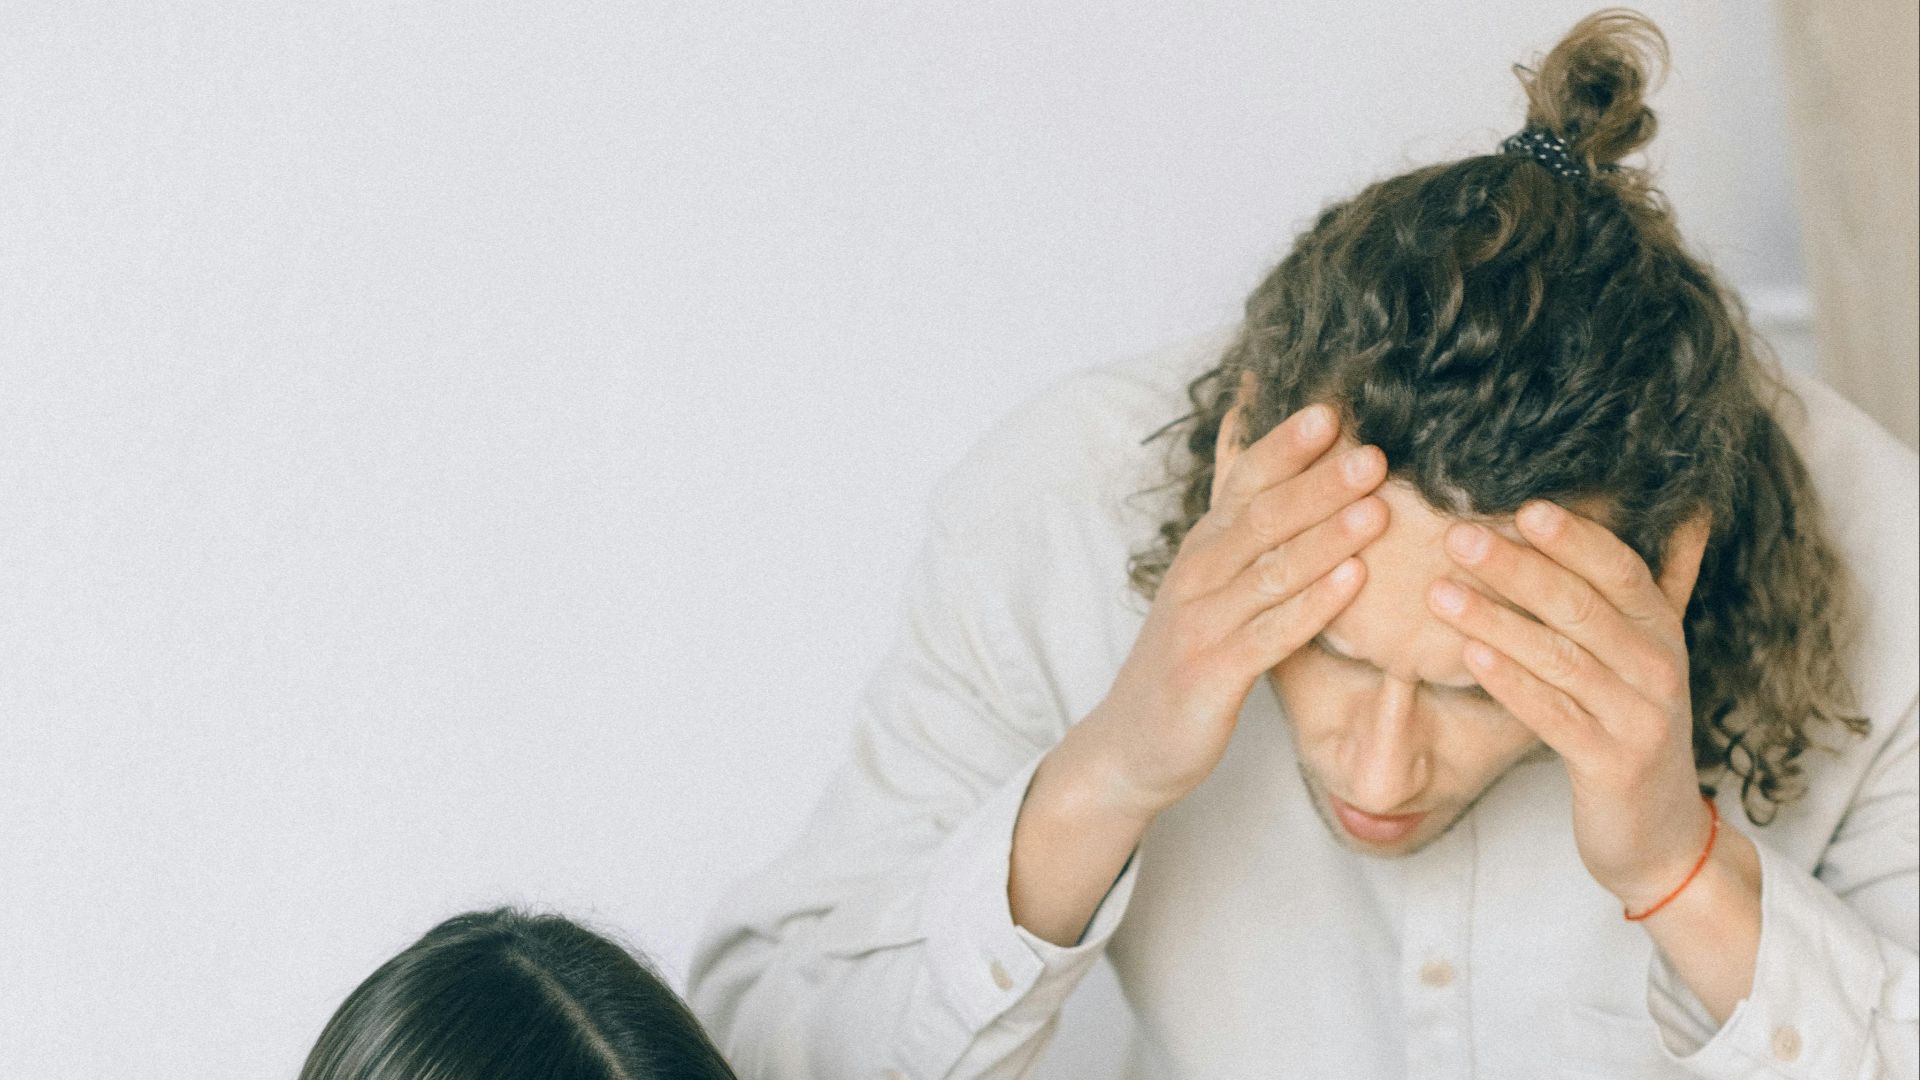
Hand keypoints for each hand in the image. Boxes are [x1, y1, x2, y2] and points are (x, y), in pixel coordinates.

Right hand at [1079, 402, 1387, 818]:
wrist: (1132, 740)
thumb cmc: (1186, 654)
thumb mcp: (1207, 581)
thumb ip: (1238, 524)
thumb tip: (1249, 444)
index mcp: (1202, 548)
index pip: (1245, 482)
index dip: (1286, 447)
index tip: (1333, 411)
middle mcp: (1197, 575)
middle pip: (1262, 518)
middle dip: (1319, 484)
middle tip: (1374, 455)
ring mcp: (1202, 623)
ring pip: (1271, 571)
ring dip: (1327, 538)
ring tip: (1378, 510)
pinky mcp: (1213, 673)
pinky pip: (1270, 633)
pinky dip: (1313, 605)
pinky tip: (1353, 582)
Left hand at [1425, 500, 1713, 909]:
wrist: (1659, 836)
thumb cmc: (1633, 728)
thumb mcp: (1648, 656)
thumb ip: (1655, 588)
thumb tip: (1688, 511)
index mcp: (1663, 633)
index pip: (1622, 570)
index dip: (1575, 538)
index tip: (1522, 505)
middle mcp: (1660, 669)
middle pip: (1583, 606)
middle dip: (1517, 568)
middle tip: (1458, 537)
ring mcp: (1639, 719)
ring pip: (1560, 657)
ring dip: (1495, 619)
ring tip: (1439, 593)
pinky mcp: (1611, 764)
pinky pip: (1552, 714)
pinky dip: (1510, 680)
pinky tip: (1468, 653)